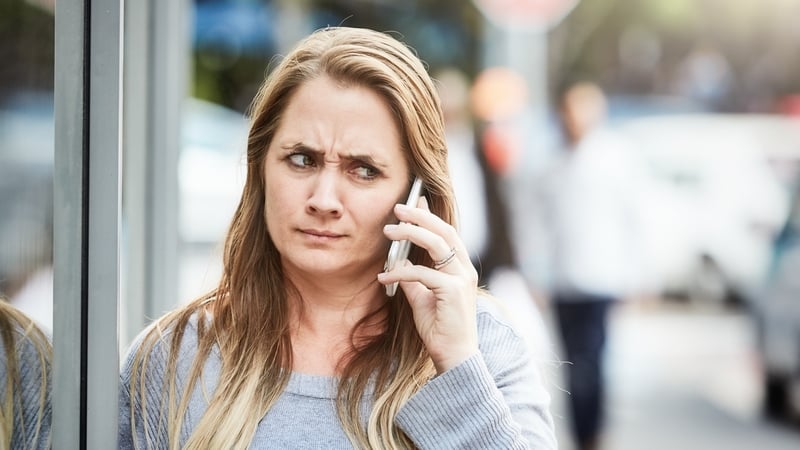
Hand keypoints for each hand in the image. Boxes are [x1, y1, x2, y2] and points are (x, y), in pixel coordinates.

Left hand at [378, 197, 479, 373]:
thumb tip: (400, 264)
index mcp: (461, 269)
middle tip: (397, 208)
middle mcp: (465, 270)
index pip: (447, 233)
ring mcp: (462, 280)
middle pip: (444, 232)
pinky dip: (401, 272)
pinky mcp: (453, 291)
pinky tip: (384, 276)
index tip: (415, 200)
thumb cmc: (439, 329)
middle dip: (420, 216)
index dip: (430, 215)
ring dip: (411, 234)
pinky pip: (422, 273)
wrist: (454, 356)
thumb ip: (414, 280)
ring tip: (389, 231)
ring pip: (437, 245)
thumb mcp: (422, 298)